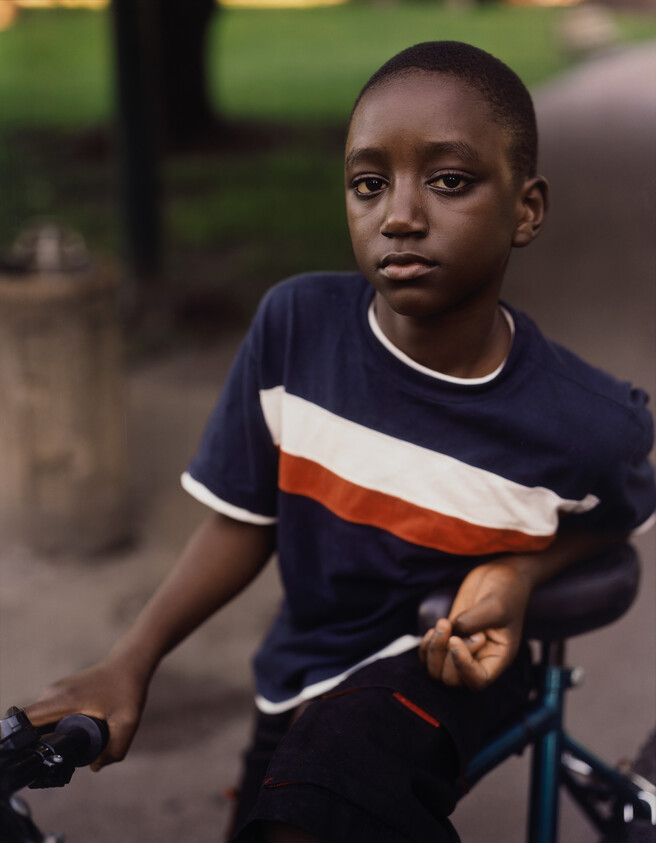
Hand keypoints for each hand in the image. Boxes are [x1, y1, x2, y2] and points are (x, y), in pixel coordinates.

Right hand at [22, 655, 149, 770]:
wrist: (129, 663)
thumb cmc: (128, 688)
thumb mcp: (126, 722)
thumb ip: (114, 749)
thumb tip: (95, 766)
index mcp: (62, 700)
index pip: (25, 719)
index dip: (24, 739)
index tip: (37, 753)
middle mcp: (53, 694)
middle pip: (31, 724)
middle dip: (41, 742)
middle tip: (65, 752)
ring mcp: (55, 691)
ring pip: (40, 719)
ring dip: (50, 733)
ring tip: (74, 740)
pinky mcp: (60, 692)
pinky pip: (48, 713)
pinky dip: (56, 724)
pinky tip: (74, 731)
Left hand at [419, 560, 532, 690]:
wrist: (500, 573)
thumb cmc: (505, 589)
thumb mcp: (494, 605)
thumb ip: (473, 621)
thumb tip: (454, 633)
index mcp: (498, 657)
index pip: (478, 680)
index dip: (462, 666)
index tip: (456, 639)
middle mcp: (480, 658)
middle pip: (453, 680)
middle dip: (444, 656)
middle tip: (448, 624)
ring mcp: (463, 649)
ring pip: (438, 671)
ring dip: (433, 650)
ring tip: (442, 623)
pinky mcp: (450, 638)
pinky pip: (430, 657)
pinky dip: (426, 647)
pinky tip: (433, 629)